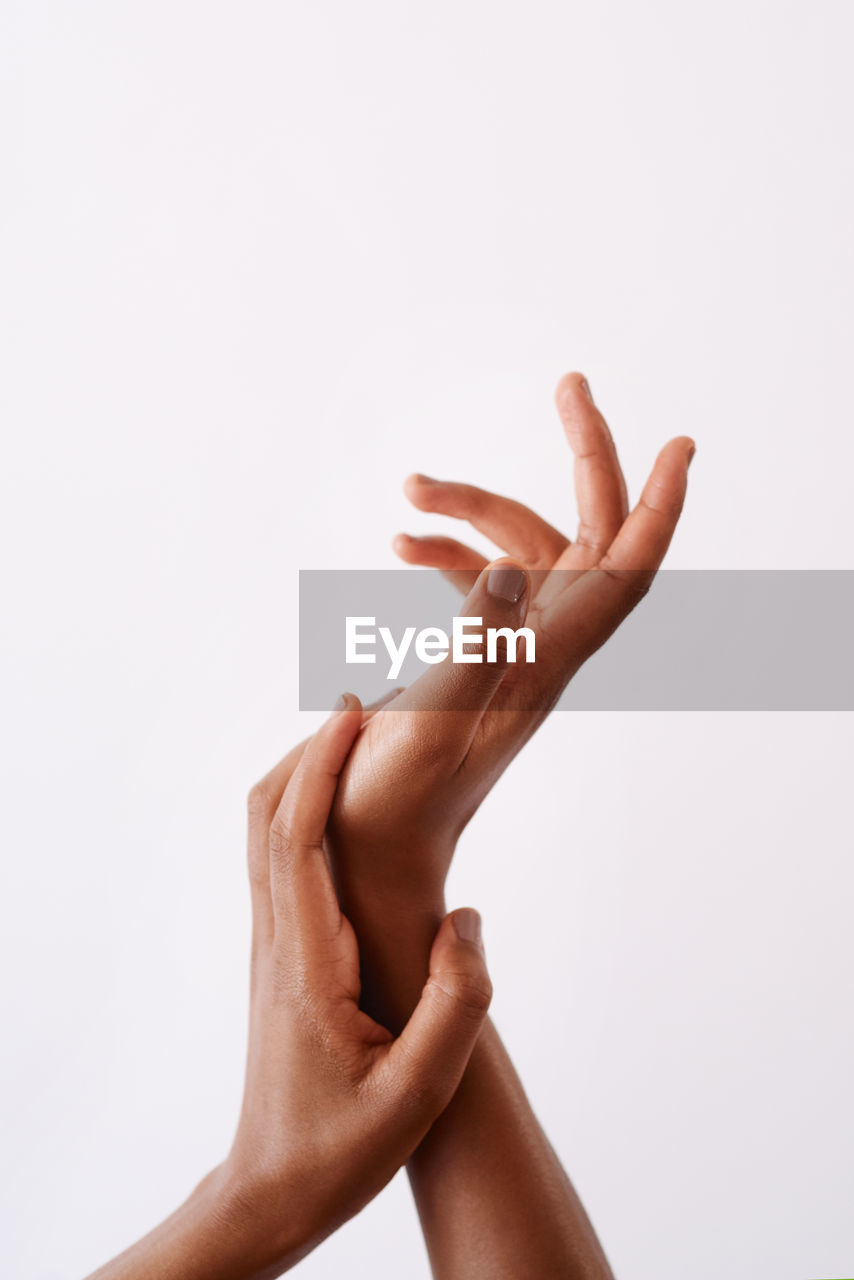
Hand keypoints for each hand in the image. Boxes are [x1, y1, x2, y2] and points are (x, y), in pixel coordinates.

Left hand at [88, 696, 491, 1279]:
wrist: (273, 1188)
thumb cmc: (342, 1148)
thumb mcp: (419, 1094)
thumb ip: (456, 1006)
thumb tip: (467, 919)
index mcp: (305, 964)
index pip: (298, 841)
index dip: (319, 768)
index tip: (352, 712)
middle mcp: (278, 942)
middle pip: (267, 819)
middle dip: (308, 753)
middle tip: (365, 707)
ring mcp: (273, 947)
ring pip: (267, 837)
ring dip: (304, 779)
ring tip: (360, 743)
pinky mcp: (282, 957)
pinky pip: (282, 863)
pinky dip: (306, 816)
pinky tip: (349, 813)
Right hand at [327, 373, 693, 1016]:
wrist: (375, 846)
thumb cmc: (395, 801)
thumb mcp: (431, 719)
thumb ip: (475, 643)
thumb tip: (513, 567)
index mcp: (545, 661)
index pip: (628, 572)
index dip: (661, 507)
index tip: (683, 442)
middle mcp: (542, 648)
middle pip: (589, 535)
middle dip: (587, 456)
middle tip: (570, 384)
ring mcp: (512, 650)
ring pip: (521, 548)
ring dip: (472, 509)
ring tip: (407, 491)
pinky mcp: (479, 656)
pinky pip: (482, 581)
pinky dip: (447, 553)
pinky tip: (399, 546)